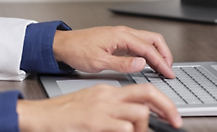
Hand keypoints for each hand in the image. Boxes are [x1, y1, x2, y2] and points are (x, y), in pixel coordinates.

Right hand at [17, 83, 182, 131]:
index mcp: (106, 91)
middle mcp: (107, 97)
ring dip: (143, 128)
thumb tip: (133, 119)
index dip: (162, 101)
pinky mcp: (96, 122)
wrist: (40, 116)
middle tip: (176, 122)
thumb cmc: (62, 114)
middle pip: (148, 94)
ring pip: (139, 113)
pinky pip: (124, 129)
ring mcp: (102, 109)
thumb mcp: (90, 104)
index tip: (171, 114)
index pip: (142, 89)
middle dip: (168, 107)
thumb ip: (111, 108)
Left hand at [53, 26, 174, 77]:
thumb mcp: (99, 62)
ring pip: (146, 40)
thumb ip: (122, 63)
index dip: (161, 62)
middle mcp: (122, 32)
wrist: (62, 45)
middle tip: (169, 69)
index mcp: (120, 36)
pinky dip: (147, 52)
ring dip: (157, 52)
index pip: (148, 48)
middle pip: (153, 39)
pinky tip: (148, 62)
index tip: (168, 73)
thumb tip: (142, 64)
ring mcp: (120, 35)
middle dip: (164, 54)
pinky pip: (138, 43)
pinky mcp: (116, 40)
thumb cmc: (76, 51)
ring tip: (162, 67)